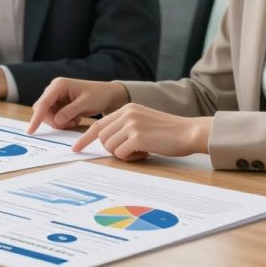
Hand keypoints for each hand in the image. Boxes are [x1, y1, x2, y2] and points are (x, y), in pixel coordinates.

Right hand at [26, 77, 130, 133]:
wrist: (106, 95)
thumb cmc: (98, 95)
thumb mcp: (86, 103)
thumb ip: (70, 111)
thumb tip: (56, 121)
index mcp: (59, 85)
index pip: (43, 103)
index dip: (36, 118)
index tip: (31, 131)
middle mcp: (53, 89)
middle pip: (42, 110)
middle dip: (53, 121)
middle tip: (71, 123)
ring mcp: (54, 97)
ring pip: (47, 115)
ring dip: (59, 122)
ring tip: (76, 120)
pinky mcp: (57, 104)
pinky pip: (53, 117)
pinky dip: (62, 122)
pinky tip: (75, 119)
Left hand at [71, 103, 212, 160]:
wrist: (189, 132)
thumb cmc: (168, 132)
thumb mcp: (143, 121)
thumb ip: (125, 126)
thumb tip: (106, 141)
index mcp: (127, 108)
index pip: (99, 124)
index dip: (86, 138)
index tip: (76, 148)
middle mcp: (127, 113)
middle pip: (102, 137)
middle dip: (112, 149)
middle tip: (131, 151)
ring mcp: (131, 124)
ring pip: (110, 146)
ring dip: (122, 154)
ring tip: (140, 150)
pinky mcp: (137, 137)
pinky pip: (120, 154)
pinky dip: (130, 158)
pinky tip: (145, 153)